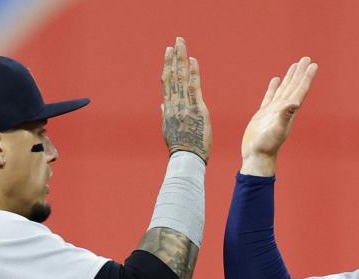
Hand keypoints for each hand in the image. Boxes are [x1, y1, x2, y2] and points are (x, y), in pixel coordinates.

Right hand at [161, 37, 210, 161]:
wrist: (186, 158)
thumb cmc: (180, 147)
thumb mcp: (169, 129)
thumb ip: (167, 114)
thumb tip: (163, 104)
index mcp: (168, 108)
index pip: (167, 82)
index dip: (168, 65)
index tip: (168, 52)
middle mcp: (174, 103)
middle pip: (173, 75)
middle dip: (174, 56)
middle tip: (177, 41)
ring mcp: (184, 105)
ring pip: (181, 77)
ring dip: (181, 58)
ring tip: (182, 44)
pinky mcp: (196, 109)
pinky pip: (194, 87)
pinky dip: (193, 73)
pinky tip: (193, 60)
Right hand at [240, 56, 319, 175]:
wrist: (256, 156)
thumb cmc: (266, 145)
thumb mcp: (276, 129)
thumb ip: (285, 115)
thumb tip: (294, 103)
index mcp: (288, 111)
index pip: (300, 90)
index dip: (306, 77)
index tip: (313, 64)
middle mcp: (283, 109)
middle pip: (294, 86)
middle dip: (300, 72)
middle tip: (306, 58)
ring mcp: (274, 111)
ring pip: (284, 89)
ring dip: (290, 77)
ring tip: (294, 65)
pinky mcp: (263, 114)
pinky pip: (270, 96)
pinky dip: (273, 87)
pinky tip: (276, 79)